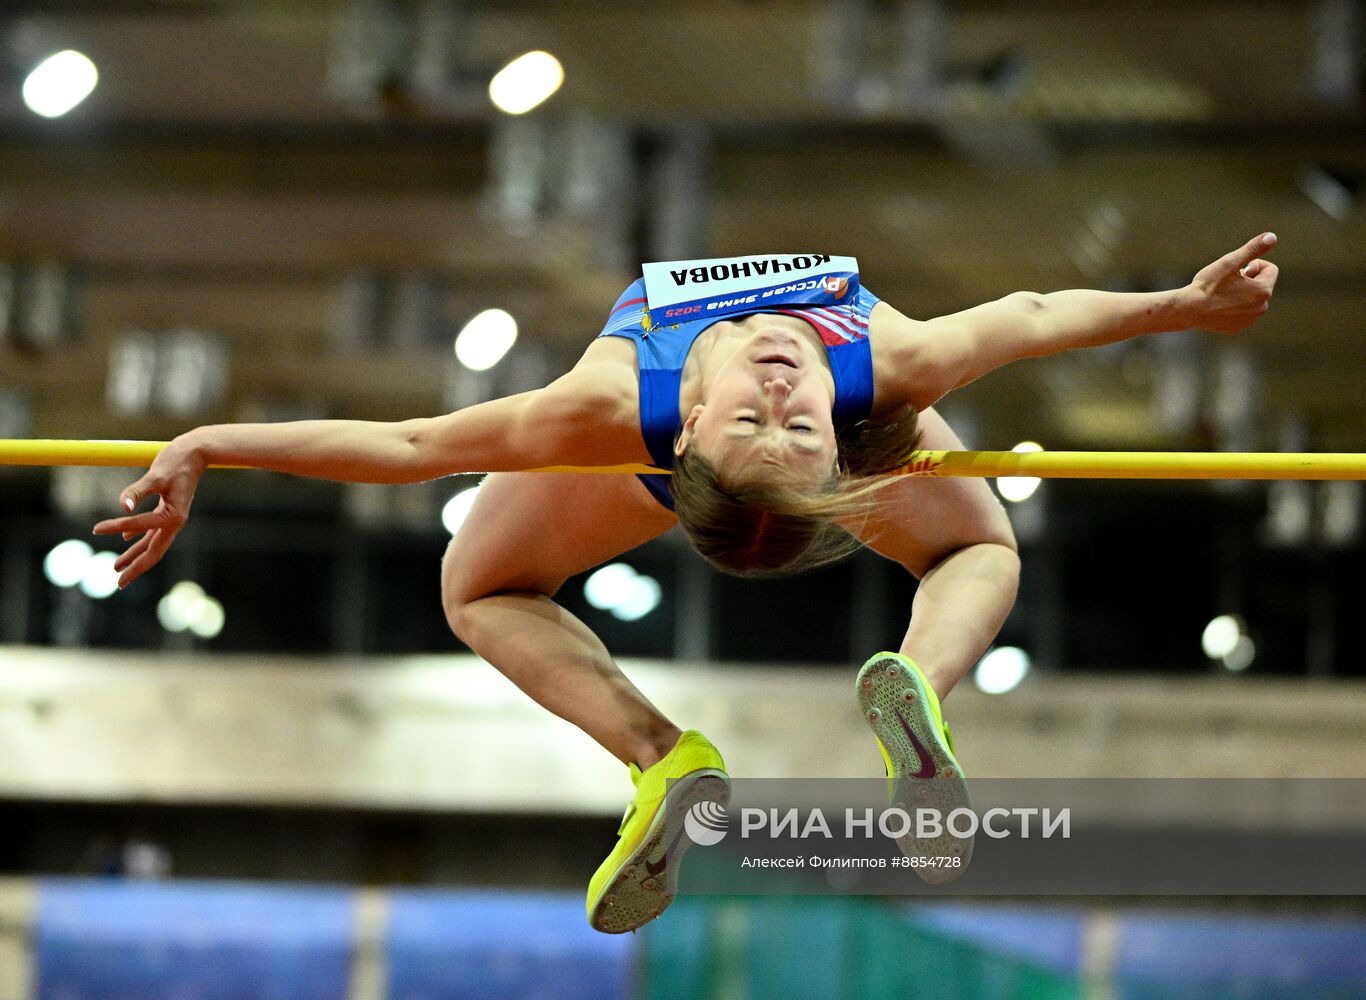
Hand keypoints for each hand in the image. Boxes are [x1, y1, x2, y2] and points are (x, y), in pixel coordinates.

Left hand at [92, 436, 207, 588]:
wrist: (197, 452)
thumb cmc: (177, 461)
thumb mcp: (156, 475)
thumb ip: (137, 491)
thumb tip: (122, 506)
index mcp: (172, 517)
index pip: (139, 525)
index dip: (116, 527)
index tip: (95, 529)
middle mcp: (174, 522)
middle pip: (153, 552)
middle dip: (135, 567)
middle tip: (118, 583)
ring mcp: (172, 518)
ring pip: (152, 543)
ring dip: (135, 556)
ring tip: (116, 568)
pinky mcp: (169, 511)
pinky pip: (152, 530)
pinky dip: (139, 537)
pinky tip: (126, 539)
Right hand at [1187, 232, 1278, 334]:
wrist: (1188, 309)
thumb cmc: (1208, 284)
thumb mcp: (1230, 262)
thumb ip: (1253, 249)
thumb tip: (1272, 236)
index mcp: (1263, 290)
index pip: (1270, 269)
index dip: (1254, 264)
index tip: (1237, 269)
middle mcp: (1261, 308)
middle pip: (1262, 285)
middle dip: (1248, 280)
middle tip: (1227, 281)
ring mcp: (1249, 320)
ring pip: (1252, 300)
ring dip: (1242, 293)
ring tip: (1222, 293)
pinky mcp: (1237, 328)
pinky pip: (1242, 314)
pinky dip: (1234, 308)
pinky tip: (1218, 306)